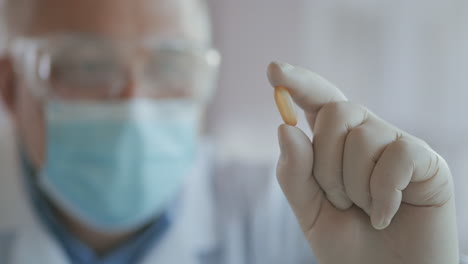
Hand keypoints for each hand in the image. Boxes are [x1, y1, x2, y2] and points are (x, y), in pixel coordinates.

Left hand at [268, 62, 458, 263]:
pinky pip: (396, 157)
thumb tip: (285, 127)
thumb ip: (295, 173)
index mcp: (336, 144)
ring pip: (362, 137)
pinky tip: (385, 215)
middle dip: (325, 165)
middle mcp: (366, 136)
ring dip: (353, 186)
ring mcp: (396, 145)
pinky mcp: (426, 162)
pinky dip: (382, 195)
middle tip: (340, 202)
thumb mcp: (310, 211)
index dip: (298, 82)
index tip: (274, 71)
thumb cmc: (350, 245)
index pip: (318, 100)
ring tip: (364, 211)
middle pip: (335, 113)